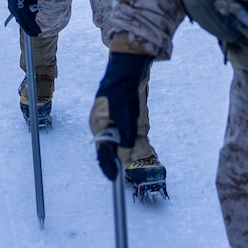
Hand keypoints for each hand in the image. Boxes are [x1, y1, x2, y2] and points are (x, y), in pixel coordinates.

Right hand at [7, 0, 40, 35]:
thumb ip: (34, 8)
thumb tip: (34, 16)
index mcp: (21, 8)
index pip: (29, 22)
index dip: (34, 28)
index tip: (38, 32)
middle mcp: (15, 9)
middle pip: (22, 23)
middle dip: (29, 29)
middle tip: (35, 34)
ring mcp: (12, 7)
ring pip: (19, 19)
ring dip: (25, 24)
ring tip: (31, 30)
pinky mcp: (10, 5)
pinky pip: (16, 14)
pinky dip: (21, 18)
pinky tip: (25, 21)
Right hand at [90, 52, 152, 180]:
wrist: (129, 69)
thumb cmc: (122, 90)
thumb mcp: (126, 115)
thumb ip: (127, 136)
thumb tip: (127, 155)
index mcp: (99, 126)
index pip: (103, 151)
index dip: (108, 165)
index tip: (114, 178)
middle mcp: (107, 126)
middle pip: (116, 147)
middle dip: (126, 157)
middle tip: (136, 170)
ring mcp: (117, 121)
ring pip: (126, 141)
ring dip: (135, 149)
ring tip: (146, 159)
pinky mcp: (127, 117)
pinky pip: (133, 133)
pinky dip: (139, 140)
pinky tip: (148, 148)